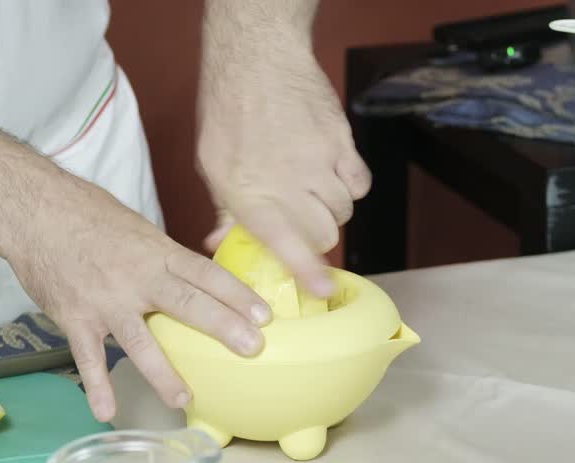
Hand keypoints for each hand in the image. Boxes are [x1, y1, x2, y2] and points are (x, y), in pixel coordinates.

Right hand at [8, 178, 269, 422]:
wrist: (33, 210)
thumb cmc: (85, 213)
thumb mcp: (135, 226)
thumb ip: (163, 256)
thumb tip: (194, 276)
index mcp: (155, 251)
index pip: (205, 273)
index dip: (237, 293)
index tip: (265, 315)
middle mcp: (135, 278)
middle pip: (186, 304)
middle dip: (222, 327)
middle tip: (253, 348)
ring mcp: (105, 301)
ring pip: (141, 341)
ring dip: (164, 373)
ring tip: (185, 398)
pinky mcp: (76, 319)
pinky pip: (89, 358)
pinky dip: (97, 387)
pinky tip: (106, 412)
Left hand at [198, 42, 370, 295]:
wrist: (256, 60)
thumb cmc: (228, 111)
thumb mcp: (213, 165)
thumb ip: (225, 209)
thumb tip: (219, 242)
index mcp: (251, 194)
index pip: (287, 246)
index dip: (309, 274)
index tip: (323, 291)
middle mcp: (288, 183)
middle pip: (324, 234)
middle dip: (316, 240)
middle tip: (303, 229)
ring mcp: (320, 162)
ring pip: (344, 210)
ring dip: (331, 211)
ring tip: (313, 195)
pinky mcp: (342, 142)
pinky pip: (360, 184)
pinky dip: (351, 187)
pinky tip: (332, 175)